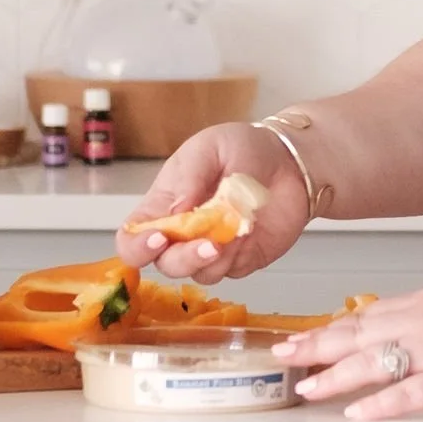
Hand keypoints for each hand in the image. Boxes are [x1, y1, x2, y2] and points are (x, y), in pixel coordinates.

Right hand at [119, 125, 307, 280]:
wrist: (289, 160)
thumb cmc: (241, 148)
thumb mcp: (210, 148)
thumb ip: (191, 177)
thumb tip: (177, 210)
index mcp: (163, 204)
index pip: (132, 238)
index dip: (137, 246)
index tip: (157, 239)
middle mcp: (182, 233)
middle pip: (166, 264)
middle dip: (184, 259)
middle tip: (209, 244)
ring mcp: (211, 249)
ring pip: (199, 274)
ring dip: (215, 258)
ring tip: (237, 229)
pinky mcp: (239, 260)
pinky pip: (231, 272)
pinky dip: (238, 257)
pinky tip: (248, 232)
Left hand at [276, 288, 422, 421]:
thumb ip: (420, 324)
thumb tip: (379, 338)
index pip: (367, 314)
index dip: (330, 329)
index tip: (302, 339)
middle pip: (359, 332)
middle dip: (316, 345)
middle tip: (285, 356)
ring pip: (373, 362)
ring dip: (335, 377)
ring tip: (307, 390)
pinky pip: (405, 393)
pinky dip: (377, 404)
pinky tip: (356, 415)